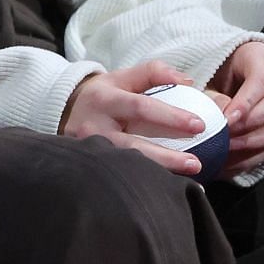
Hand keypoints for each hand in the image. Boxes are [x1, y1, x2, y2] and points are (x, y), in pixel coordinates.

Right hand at [59, 60, 211, 174]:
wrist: (63, 113)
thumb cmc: (104, 96)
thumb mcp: (121, 78)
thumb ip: (153, 73)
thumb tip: (187, 81)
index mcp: (103, 99)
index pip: (140, 107)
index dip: (171, 116)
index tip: (200, 125)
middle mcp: (93, 127)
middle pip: (132, 144)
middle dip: (166, 156)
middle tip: (196, 163)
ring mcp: (90, 150)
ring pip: (126, 166)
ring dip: (159, 174)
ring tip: (189, 180)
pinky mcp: (90, 168)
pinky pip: (122, 177)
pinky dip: (146, 183)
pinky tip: (168, 190)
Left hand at [210, 41, 263, 176]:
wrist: (212, 78)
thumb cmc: (205, 74)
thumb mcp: (203, 76)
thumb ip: (210, 94)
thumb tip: (219, 117)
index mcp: (256, 56)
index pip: (262, 78)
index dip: (247, 101)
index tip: (227, 119)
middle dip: (255, 122)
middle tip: (229, 136)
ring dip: (257, 141)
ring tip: (229, 150)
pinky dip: (255, 156)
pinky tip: (232, 164)